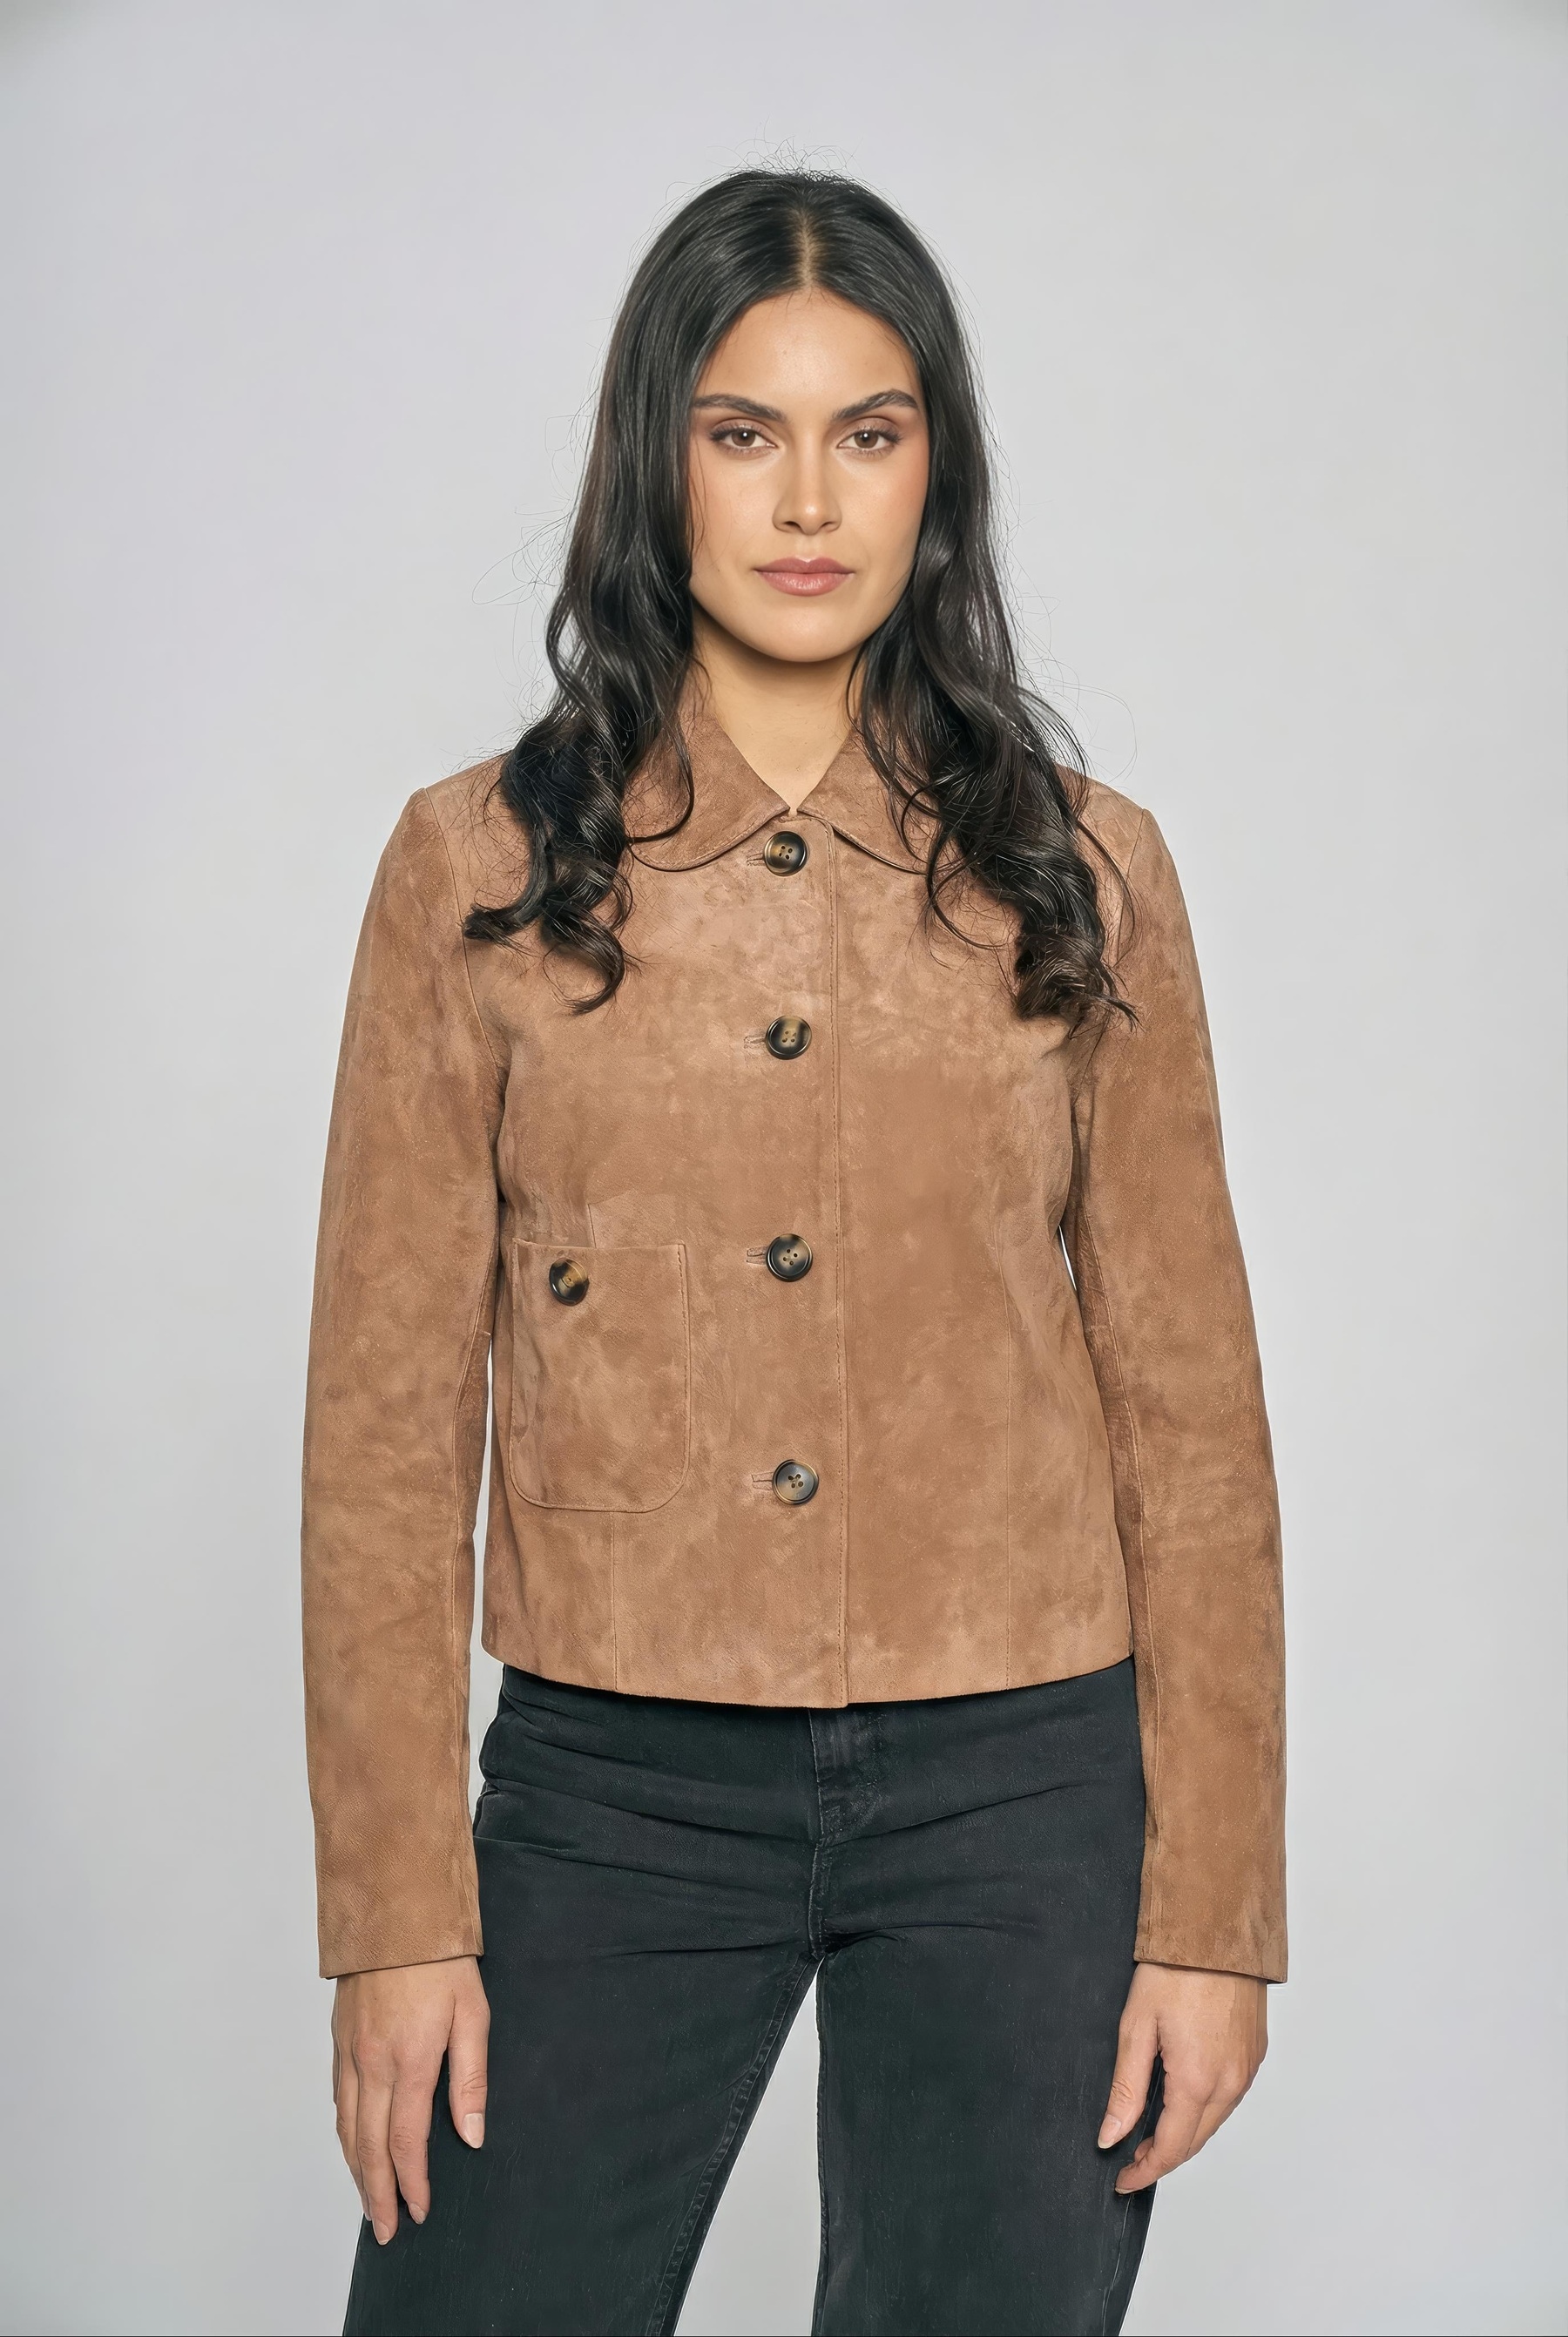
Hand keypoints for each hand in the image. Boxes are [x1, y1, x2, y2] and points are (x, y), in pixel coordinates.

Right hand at [332, 1955, 489, 2243]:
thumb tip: (471, 2135)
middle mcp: (371, 2063)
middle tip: (386, 2229)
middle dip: (377, 2192)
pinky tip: (352, 2145)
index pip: (405, 2141)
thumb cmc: (441, 1959)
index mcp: (409, 2060)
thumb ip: (471, 2077)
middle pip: (367, 2146)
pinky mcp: (339, 2038)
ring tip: (369, 2200)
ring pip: (346, 2126)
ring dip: (356, 2170)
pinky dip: (344, 2133)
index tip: (419, 2211)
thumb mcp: (473, 2013)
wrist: (394, 1910)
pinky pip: (338, 2099)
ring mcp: (349, 2052)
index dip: (411, 2182)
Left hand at [1098, 1961, 1266, 2192]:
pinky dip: (1205, 2110)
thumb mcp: (1136, 2026)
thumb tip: (1112, 2135)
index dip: (1145, 2170)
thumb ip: (1126, 2088)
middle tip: (1131, 2158)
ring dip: (1185, 2134)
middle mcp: (1230, 2082)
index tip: (1123, 2180)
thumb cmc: (1175, 1969)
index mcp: (1198, 2081)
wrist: (1218, 1929)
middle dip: (1163, 2157)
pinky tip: (1183, 2100)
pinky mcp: (1255, 2053)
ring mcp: (1247, 2069)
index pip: (1171, 2148)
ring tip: (1151, 2132)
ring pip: (1215, 2121)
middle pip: (1196, 2140)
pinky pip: (1230, 2097)